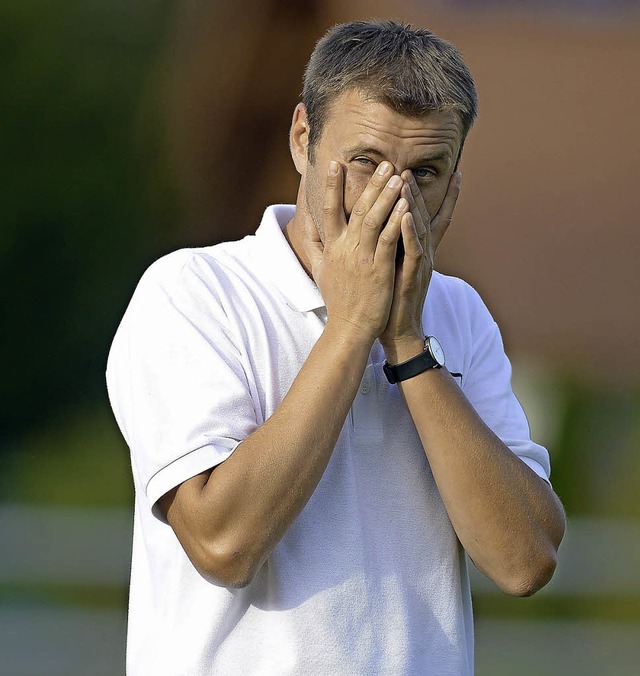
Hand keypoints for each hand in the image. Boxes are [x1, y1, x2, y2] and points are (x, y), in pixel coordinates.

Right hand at [304, 160, 408, 343]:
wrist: (349, 326)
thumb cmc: (338, 299)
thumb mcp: (318, 270)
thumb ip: (313, 245)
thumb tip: (305, 224)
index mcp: (332, 248)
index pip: (328, 210)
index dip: (331, 187)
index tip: (335, 164)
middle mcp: (344, 249)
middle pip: (356, 209)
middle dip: (370, 184)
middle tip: (384, 163)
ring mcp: (361, 258)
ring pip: (373, 220)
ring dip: (385, 196)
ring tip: (397, 175)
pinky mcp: (378, 269)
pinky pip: (387, 240)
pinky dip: (396, 220)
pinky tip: (405, 204)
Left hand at [380, 171, 461, 353]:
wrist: (396, 328)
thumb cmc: (390, 297)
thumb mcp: (392, 265)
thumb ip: (391, 244)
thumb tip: (381, 225)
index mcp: (417, 249)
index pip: (430, 216)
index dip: (439, 195)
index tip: (451, 171)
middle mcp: (423, 252)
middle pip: (422, 215)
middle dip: (416, 191)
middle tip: (408, 167)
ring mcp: (420, 263)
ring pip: (417, 228)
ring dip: (412, 204)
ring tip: (405, 181)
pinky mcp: (413, 276)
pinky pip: (412, 251)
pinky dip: (409, 233)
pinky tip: (404, 216)